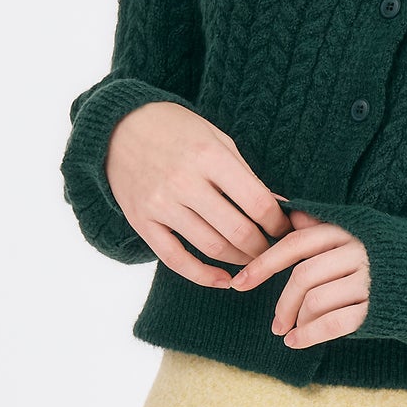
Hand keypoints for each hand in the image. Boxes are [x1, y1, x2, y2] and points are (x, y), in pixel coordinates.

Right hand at [104, 102, 293, 287]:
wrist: (121, 127)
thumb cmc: (178, 131)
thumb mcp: (218, 140)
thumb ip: (247, 175)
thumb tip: (282, 208)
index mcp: (209, 156)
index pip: (257, 203)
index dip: (278, 223)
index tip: (286, 229)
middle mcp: (184, 182)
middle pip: (237, 231)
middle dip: (263, 247)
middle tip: (273, 249)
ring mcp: (160, 204)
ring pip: (211, 247)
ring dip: (240, 260)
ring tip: (253, 259)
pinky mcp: (141, 221)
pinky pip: (175, 259)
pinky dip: (203, 276)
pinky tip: (223, 280)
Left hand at [228, 207, 370, 346]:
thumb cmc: (392, 259)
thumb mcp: (360, 234)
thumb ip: (324, 228)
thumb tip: (289, 214)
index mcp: (347, 230)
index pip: (295, 244)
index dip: (263, 263)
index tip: (239, 283)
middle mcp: (359, 250)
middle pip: (303, 276)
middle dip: (282, 304)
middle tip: (274, 324)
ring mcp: (371, 278)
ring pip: (317, 300)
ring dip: (297, 321)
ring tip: (290, 333)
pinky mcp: (379, 306)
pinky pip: (336, 322)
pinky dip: (311, 335)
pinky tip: (298, 343)